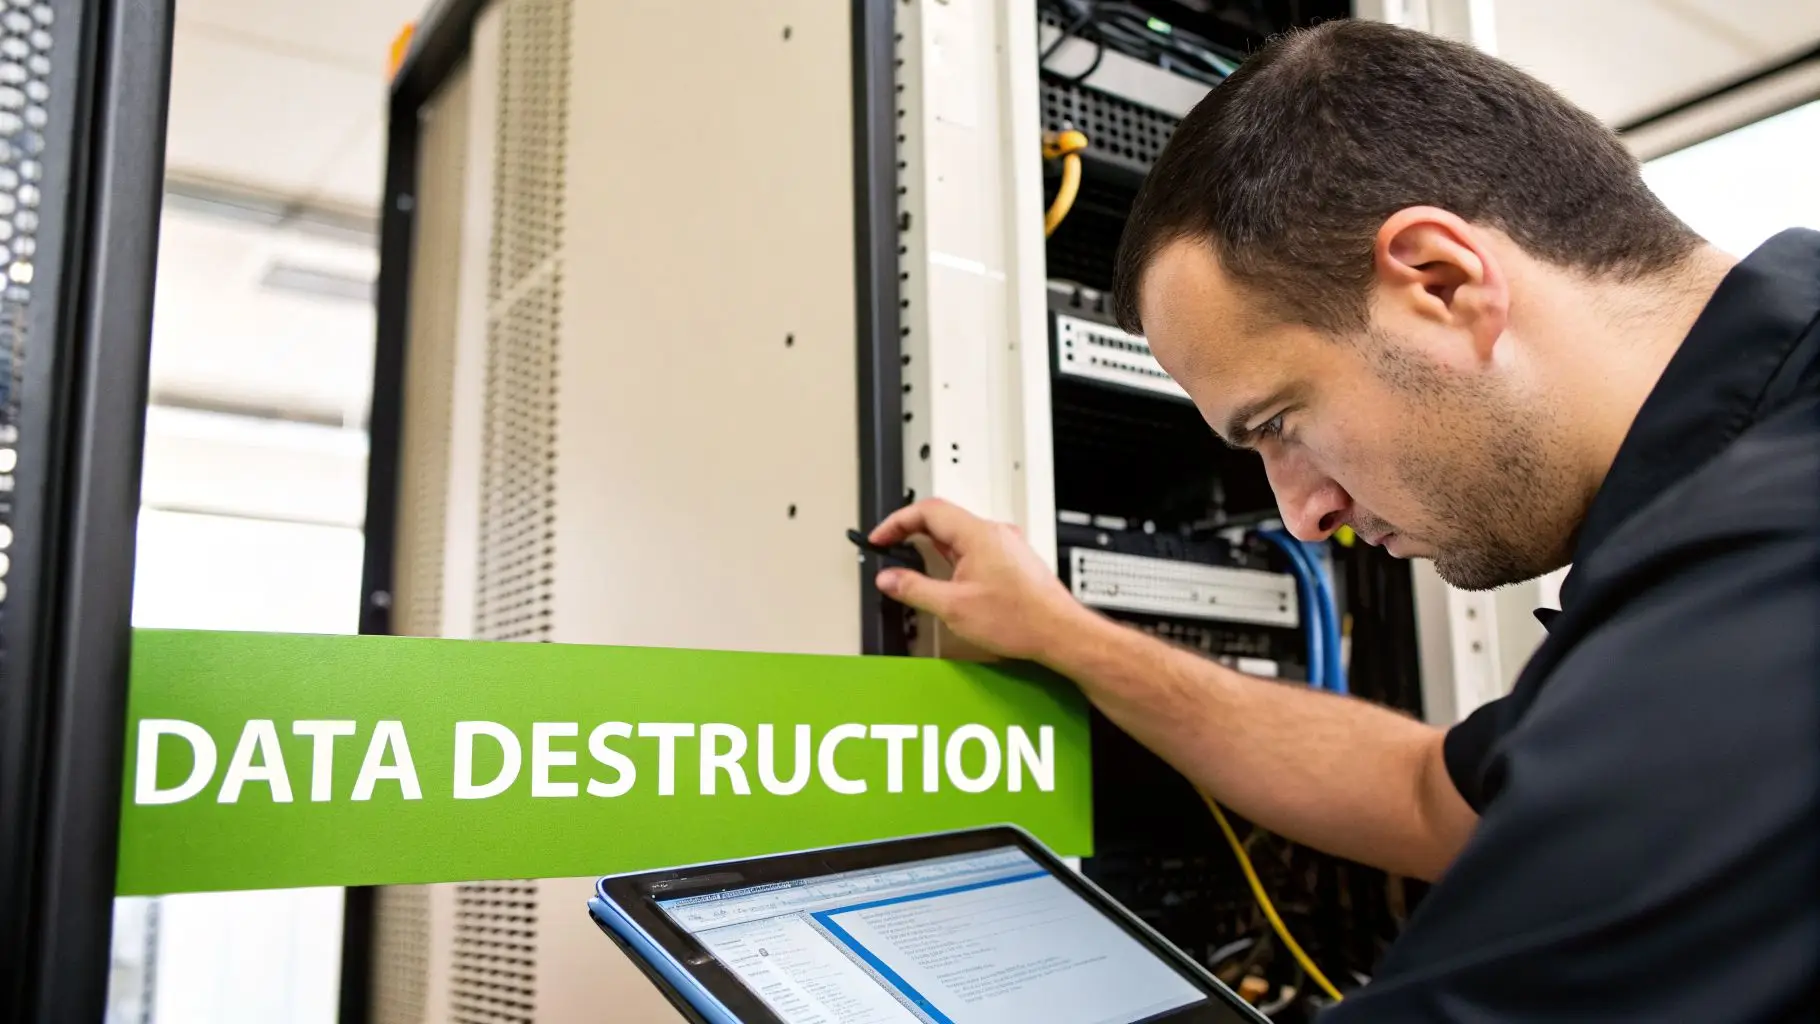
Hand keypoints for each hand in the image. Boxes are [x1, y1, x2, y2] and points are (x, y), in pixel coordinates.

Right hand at [869, 498, 1094, 661]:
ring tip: (916, 566)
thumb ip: (914, 589)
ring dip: (933, 545)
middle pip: (942, 517)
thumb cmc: (1021, 619)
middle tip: (891, 548)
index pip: (927, 510)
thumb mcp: (953, 607)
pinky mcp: (1012, 559)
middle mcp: (994, 532)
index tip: (880, 538)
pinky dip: (953, 555)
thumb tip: (889, 579)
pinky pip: (974, 546)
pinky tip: (949, 578)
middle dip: (911, 532)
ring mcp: (1006, 544)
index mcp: (977, 534)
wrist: (1059, 632)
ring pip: (959, 532)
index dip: (896, 522)